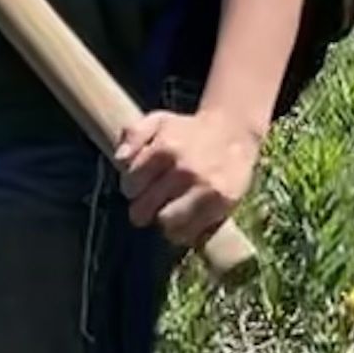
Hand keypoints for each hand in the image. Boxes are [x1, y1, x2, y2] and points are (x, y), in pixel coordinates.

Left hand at [116, 103, 261, 247]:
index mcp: (165, 148)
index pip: (130, 185)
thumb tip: (119, 160)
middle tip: (151, 203)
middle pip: (144, 209)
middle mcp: (184, 169)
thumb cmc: (189, 130)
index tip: (140, 185)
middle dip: (143, 208)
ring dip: (163, 221)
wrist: (233, 131)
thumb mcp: (158, 121)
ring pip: (167, 224)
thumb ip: (133, 134)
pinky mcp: (223, 202)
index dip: (132, 187)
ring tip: (168, 212)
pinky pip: (192, 231)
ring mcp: (205, 188)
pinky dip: (185, 230)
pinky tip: (186, 218)